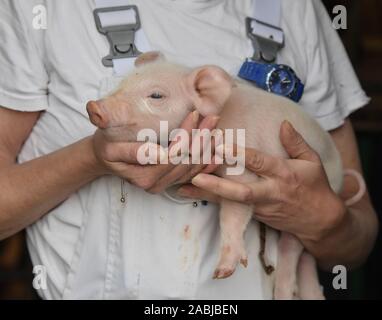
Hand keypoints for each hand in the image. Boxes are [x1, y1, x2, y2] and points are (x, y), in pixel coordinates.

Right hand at [91, 111, 219, 192]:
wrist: (105, 157)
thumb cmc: (107, 146)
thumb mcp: (109, 145)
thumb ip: (131, 151)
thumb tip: (157, 153)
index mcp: (144, 176)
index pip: (173, 156)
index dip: (186, 136)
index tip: (194, 114)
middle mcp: (156, 184)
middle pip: (186, 162)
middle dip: (201, 138)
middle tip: (212, 117)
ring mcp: (165, 184)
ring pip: (193, 168)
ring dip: (207, 147)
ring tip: (216, 127)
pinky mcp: (171, 181)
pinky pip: (193, 174)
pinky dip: (207, 161)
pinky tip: (217, 149)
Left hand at [178, 121, 345, 242]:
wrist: (318, 222)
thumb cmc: (315, 187)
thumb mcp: (312, 161)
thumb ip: (296, 142)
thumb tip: (283, 124)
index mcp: (283, 175)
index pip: (260, 163)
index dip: (240, 154)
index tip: (221, 145)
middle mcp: (269, 192)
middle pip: (240, 192)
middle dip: (217, 185)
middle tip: (195, 175)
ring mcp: (260, 207)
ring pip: (230, 201)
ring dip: (207, 194)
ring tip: (183, 186)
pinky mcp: (254, 215)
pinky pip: (231, 206)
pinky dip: (212, 198)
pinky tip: (193, 192)